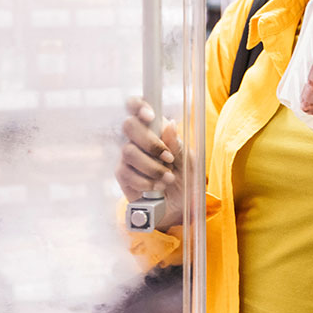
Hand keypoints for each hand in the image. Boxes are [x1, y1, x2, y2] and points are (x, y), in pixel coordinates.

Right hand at [115, 96, 183, 230]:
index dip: (138, 105)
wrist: (180, 207)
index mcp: (155, 129)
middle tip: (167, 157)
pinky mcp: (123, 176)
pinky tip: (157, 187)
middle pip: (128, 125)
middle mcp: (138, 140)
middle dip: (149, 142)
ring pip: (128, 151)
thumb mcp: (189, 161)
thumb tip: (169, 124)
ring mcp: (128, 157)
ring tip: (168, 178)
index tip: (150, 115)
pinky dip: (145, 181)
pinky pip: (126, 173)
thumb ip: (177, 144)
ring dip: (152, 167)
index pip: (137, 107)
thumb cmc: (185, 179)